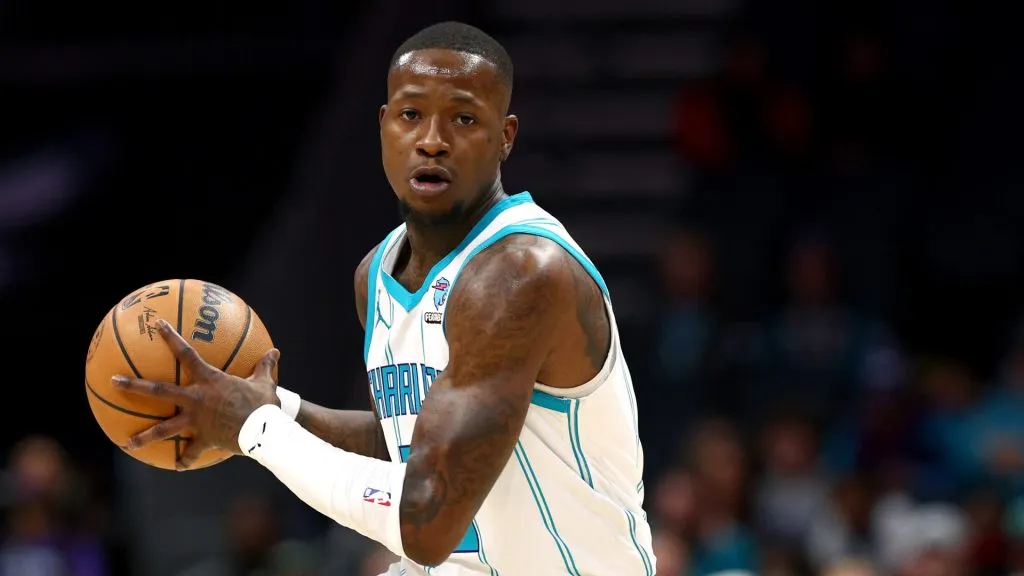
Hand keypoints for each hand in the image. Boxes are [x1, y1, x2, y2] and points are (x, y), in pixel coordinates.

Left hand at [112, 318, 280, 468]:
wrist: (265, 431)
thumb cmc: (265, 404)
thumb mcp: (266, 382)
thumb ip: (265, 367)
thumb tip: (275, 352)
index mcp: (210, 381)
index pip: (186, 353)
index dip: (171, 337)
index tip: (157, 325)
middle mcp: (196, 400)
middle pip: (159, 391)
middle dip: (133, 386)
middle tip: (112, 381)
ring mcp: (196, 421)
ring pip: (163, 429)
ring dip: (143, 436)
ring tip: (125, 443)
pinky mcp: (204, 440)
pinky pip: (191, 452)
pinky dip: (185, 460)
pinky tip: (177, 466)